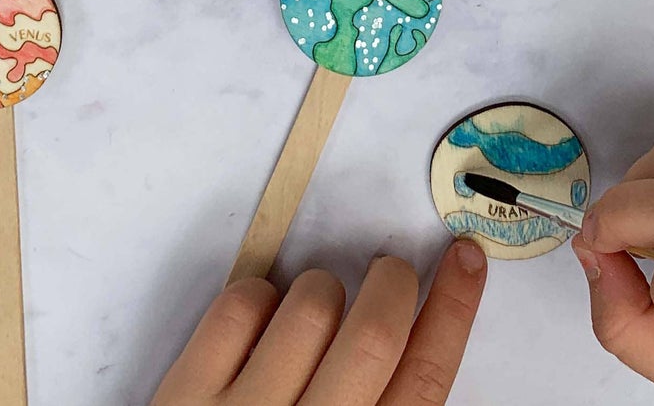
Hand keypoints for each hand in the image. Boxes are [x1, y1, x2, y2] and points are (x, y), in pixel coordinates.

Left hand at [150, 240, 486, 405]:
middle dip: (392, 281)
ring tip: (307, 320)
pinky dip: (255, 297)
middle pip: (376, 333)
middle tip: (388, 272)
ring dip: (318, 291)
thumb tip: (418, 333)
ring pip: (310, 304)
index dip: (453, 311)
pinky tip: (256, 326)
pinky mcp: (188, 395)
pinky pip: (240, 307)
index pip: (426, 378)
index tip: (465, 261)